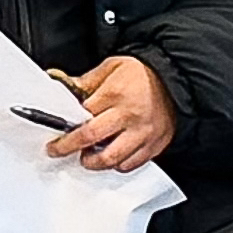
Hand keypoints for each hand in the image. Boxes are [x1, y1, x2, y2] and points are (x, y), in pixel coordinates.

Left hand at [48, 53, 174, 172]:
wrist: (176, 80)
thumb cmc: (143, 74)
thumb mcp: (112, 68)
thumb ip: (86, 82)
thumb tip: (63, 87)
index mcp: (115, 94)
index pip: (81, 117)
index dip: (64, 128)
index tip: (56, 135)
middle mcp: (129, 116)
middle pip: (90, 139)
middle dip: (68, 148)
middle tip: (59, 150)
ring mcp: (143, 133)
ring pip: (111, 159)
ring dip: (93, 162)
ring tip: (87, 156)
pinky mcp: (155, 144)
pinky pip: (131, 164)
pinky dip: (118, 164)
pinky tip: (112, 155)